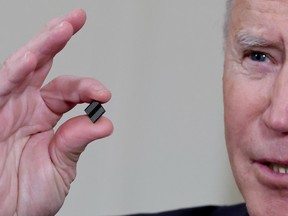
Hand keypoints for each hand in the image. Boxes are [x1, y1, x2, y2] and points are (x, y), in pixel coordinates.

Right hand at [0, 9, 112, 215]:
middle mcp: (24, 106)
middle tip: (76, 19)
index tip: (104, 94)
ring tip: (62, 28)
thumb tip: (105, 122)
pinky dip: (14, 72)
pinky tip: (29, 59)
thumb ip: (78, 140)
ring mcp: (5, 107)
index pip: (68, 89)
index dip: (87, 87)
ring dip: (41, 47)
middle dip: (58, 39)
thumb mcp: (61, 166)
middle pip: (41, 63)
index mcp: (44, 115)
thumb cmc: (28, 196)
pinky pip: (0, 88)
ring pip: (22, 68)